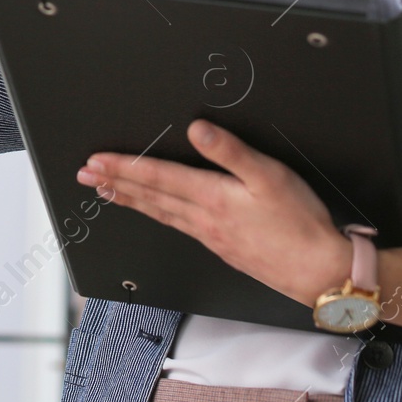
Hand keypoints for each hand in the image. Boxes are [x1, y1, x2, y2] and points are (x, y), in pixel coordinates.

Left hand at [76, 119, 351, 305]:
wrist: (317, 272)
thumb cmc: (300, 224)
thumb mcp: (270, 176)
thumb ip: (231, 151)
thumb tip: (198, 130)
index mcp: (212, 197)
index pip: (157, 177)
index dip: (123, 167)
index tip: (96, 162)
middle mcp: (204, 219)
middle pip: (150, 197)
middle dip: (114, 183)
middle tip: (84, 176)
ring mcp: (210, 236)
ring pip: (160, 213)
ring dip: (130, 200)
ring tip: (106, 193)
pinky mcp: (221, 247)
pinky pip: (176, 226)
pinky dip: (156, 216)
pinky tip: (155, 214)